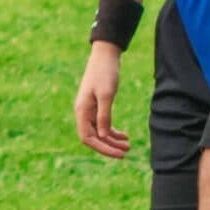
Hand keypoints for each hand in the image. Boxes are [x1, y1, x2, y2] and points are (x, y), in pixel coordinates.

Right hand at [74, 42, 128, 157]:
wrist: (106, 55)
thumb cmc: (105, 73)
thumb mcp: (107, 95)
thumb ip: (104, 116)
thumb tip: (102, 136)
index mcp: (82, 111)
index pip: (88, 138)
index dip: (102, 148)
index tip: (118, 154)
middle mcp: (83, 113)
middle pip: (94, 138)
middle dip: (109, 147)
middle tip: (126, 153)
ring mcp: (89, 110)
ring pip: (99, 132)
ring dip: (112, 140)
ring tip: (128, 146)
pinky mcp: (97, 106)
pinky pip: (103, 124)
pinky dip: (113, 131)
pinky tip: (124, 135)